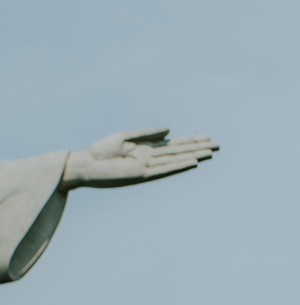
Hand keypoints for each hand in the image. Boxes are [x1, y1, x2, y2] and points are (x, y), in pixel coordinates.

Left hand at [60, 126, 217, 189]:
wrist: (85, 165)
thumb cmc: (100, 151)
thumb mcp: (124, 136)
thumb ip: (147, 133)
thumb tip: (170, 130)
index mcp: (145, 148)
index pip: (173, 144)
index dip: (190, 140)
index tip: (207, 136)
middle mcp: (149, 158)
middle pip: (178, 151)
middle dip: (198, 147)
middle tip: (218, 144)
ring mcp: (146, 166)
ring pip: (175, 160)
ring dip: (192, 155)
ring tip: (210, 153)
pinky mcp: (140, 174)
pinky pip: (163, 169)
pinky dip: (177, 165)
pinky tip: (191, 162)